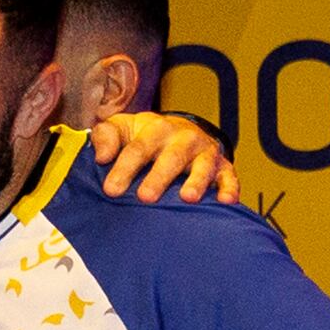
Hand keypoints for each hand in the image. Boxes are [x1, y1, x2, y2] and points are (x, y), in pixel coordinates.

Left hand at [85, 109, 240, 207]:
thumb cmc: (146, 136)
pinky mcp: (223, 167)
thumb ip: (106, 136)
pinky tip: (226, 201)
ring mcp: (205, 152)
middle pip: (171, 158)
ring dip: (196, 181)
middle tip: (146, 197)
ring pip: (202, 166)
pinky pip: (229, 177)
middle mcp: (183, 138)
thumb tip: (100, 156)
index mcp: (155, 129)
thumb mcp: (123, 128)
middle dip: (159, 177)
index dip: (124, 169)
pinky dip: (229, 188)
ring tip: (187, 198)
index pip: (138, 149)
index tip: (111, 190)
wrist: (182, 131)